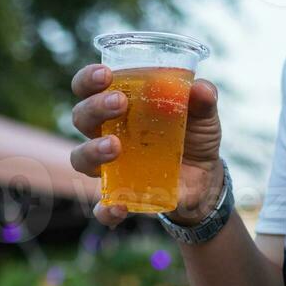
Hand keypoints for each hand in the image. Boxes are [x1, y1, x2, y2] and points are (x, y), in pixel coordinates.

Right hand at [70, 64, 222, 229]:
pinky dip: (105, 210)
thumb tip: (201, 89)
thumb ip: (204, 100)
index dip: (88, 79)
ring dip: (92, 150)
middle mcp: (106, 133)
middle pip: (81, 118)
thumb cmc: (194, 137)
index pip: (88, 87)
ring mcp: (111, 167)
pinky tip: (119, 207)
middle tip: (120, 104)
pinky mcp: (121, 196)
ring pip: (80, 159)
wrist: (205, 179)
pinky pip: (102, 207)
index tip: (105, 75)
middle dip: (95, 108)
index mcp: (119, 106)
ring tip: (115, 146)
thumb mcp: (204, 116)